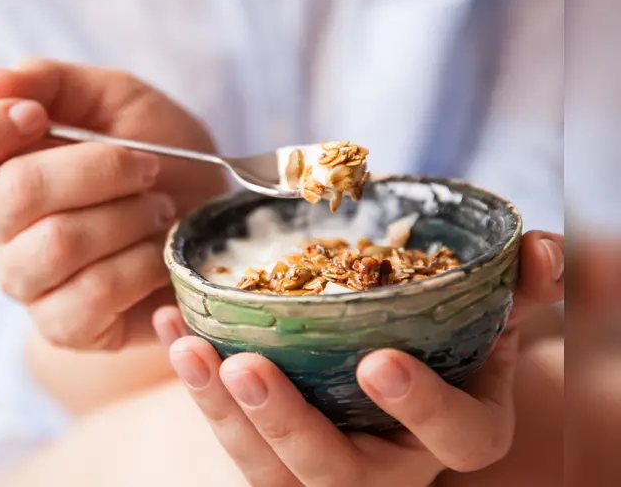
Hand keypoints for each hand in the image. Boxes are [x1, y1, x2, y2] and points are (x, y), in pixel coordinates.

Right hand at [0, 59, 227, 349]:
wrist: (220, 225)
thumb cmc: (164, 156)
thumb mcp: (116, 98)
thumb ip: (49, 82)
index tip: (34, 116)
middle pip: (13, 193)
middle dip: (97, 169)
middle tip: (147, 167)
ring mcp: (28, 282)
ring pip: (54, 244)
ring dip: (125, 216)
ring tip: (157, 209)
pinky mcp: (66, 326)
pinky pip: (91, 294)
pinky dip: (139, 265)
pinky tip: (157, 254)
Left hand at [153, 231, 564, 486]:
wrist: (397, 382)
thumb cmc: (447, 348)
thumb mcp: (490, 320)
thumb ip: (517, 288)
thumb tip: (542, 249)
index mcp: (454, 433)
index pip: (454, 437)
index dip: (422, 407)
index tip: (379, 360)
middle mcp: (385, 468)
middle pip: (335, 471)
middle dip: (288, 423)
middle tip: (246, 367)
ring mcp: (319, 472)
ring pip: (266, 467)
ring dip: (219, 409)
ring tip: (189, 347)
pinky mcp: (269, 463)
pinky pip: (227, 436)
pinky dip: (194, 385)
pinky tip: (171, 326)